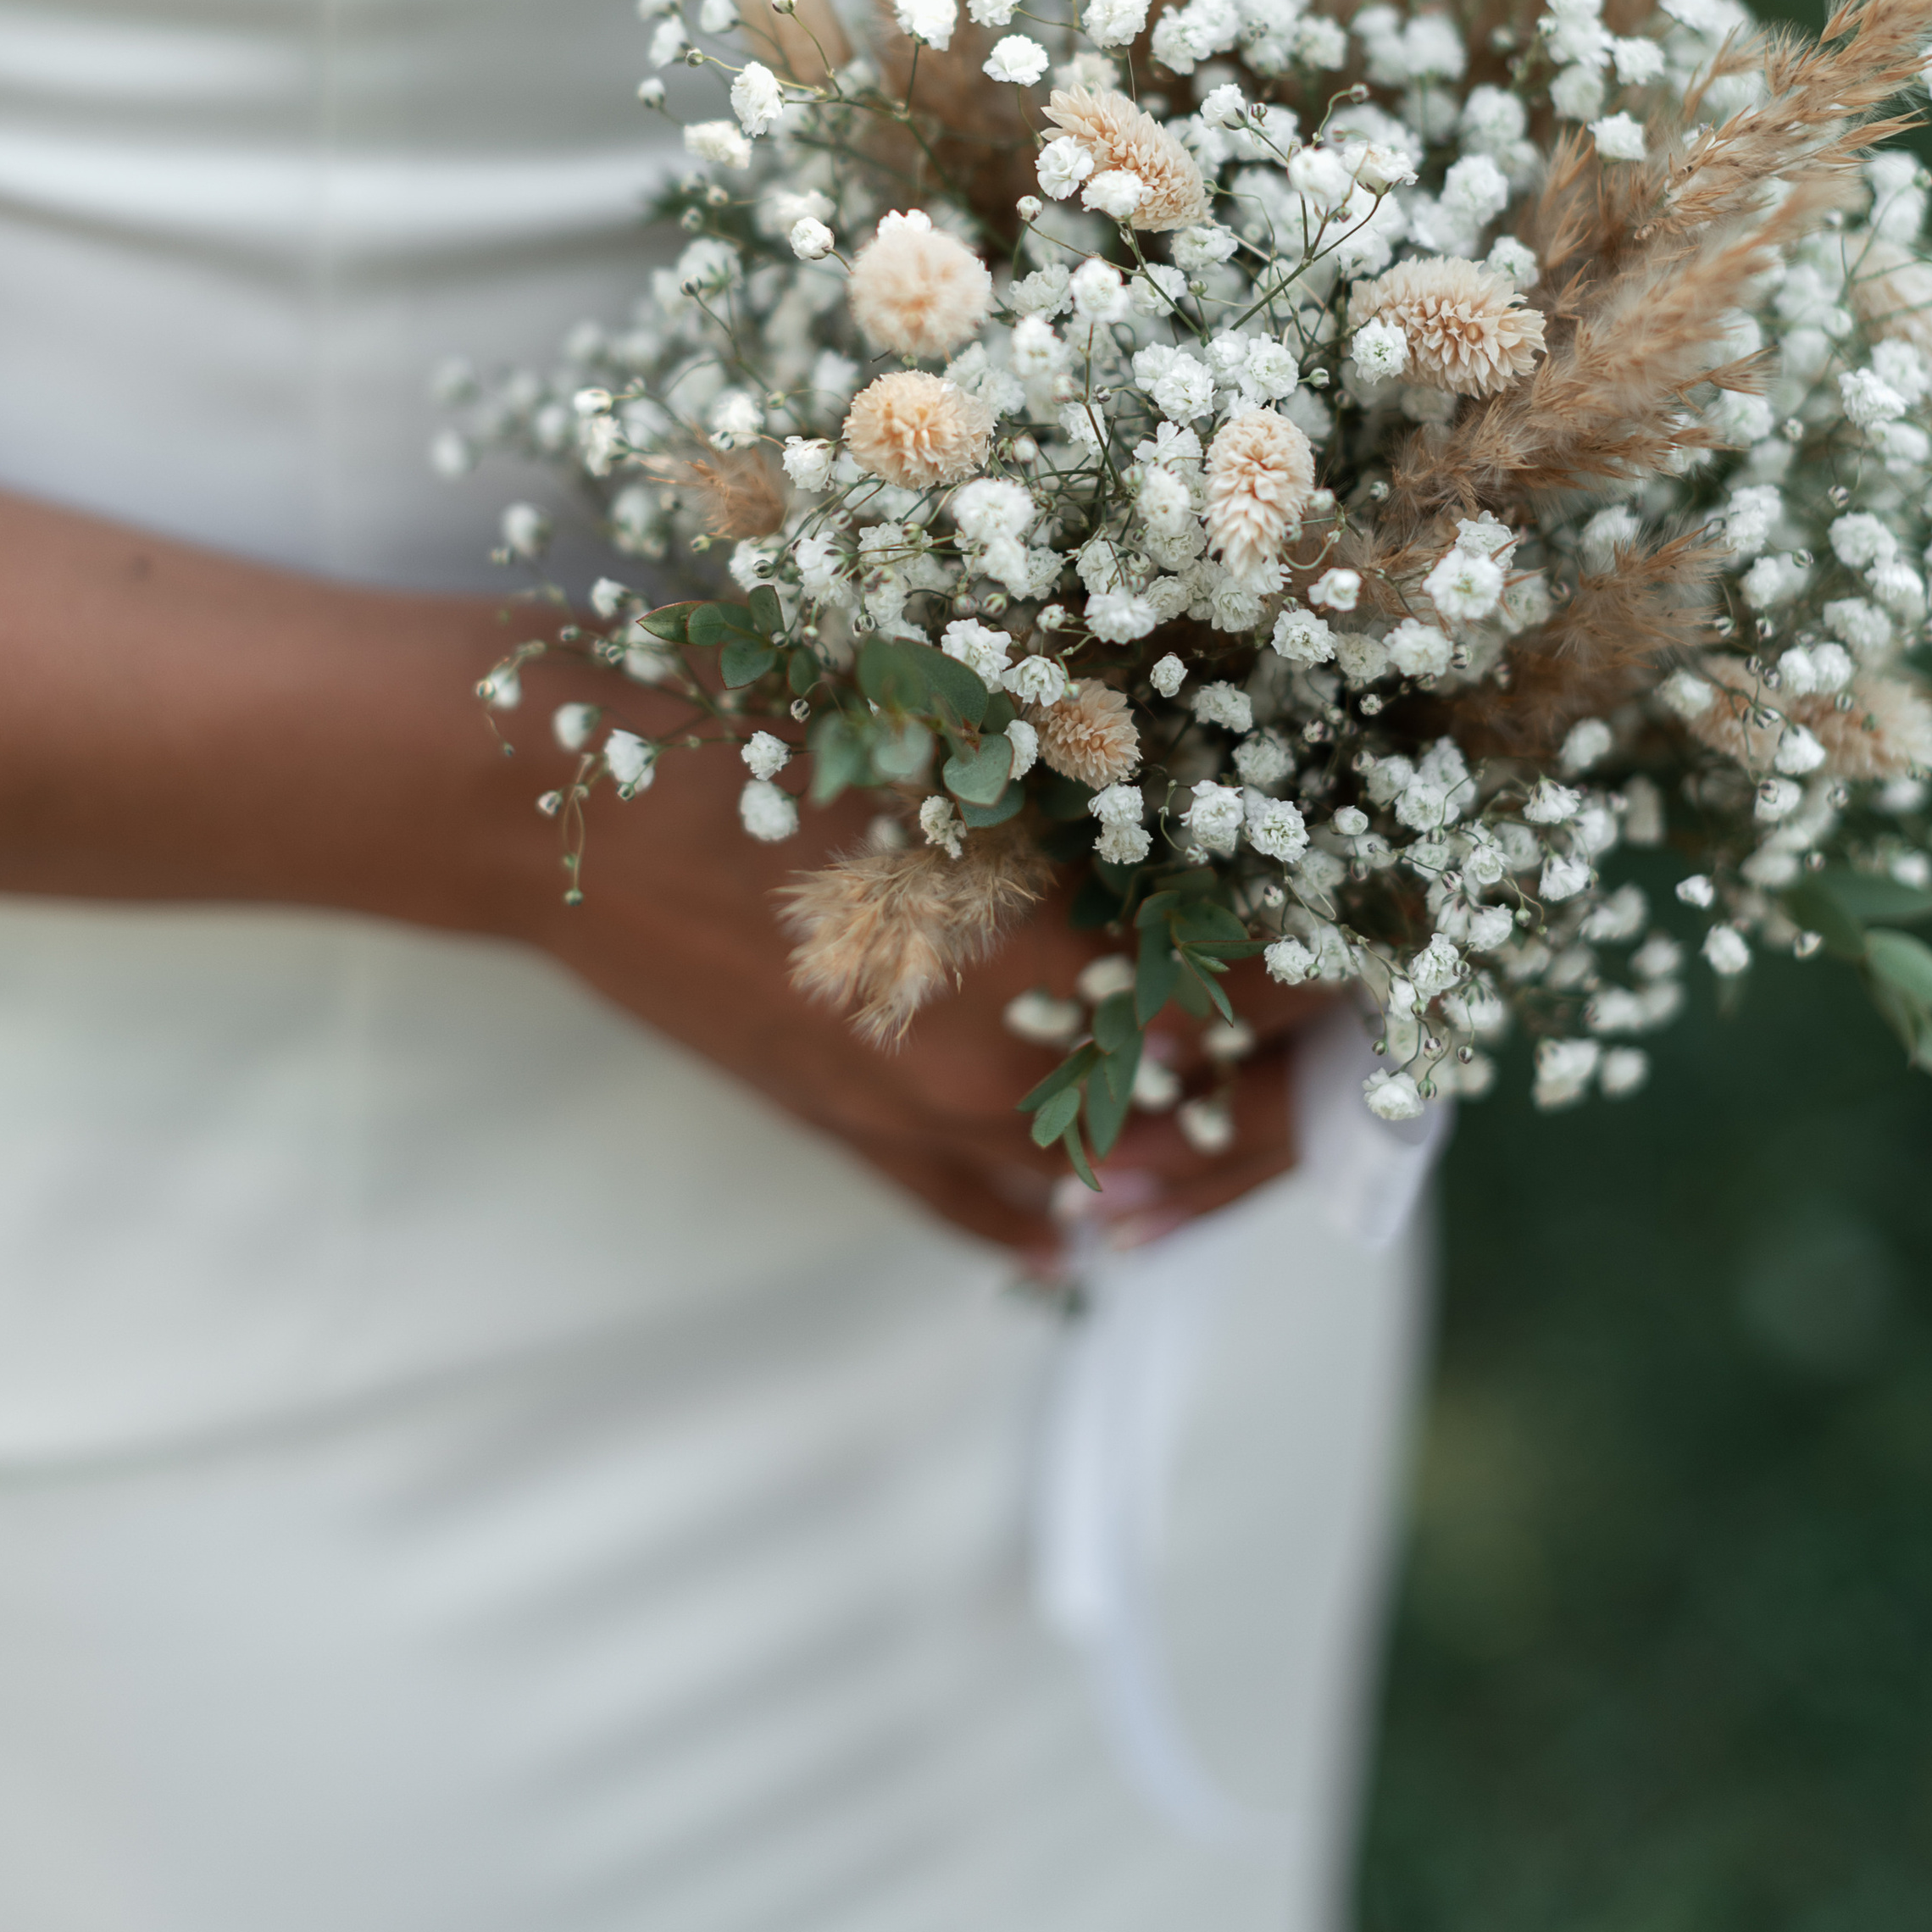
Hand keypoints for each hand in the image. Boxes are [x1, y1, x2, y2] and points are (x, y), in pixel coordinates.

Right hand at [496, 719, 1326, 1270]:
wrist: (546, 812)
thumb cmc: (747, 729)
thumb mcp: (945, 720)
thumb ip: (1097, 776)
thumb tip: (1235, 791)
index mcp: (1034, 969)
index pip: (1250, 992)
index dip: (1336, 951)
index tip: (1386, 905)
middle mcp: (990, 1079)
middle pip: (1204, 1103)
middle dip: (1286, 1049)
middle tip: (1344, 991)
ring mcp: (910, 1125)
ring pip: (1107, 1169)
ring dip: (1187, 1129)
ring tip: (1248, 1068)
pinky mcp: (842, 1138)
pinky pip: (979, 1210)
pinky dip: (1046, 1207)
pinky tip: (1094, 1208)